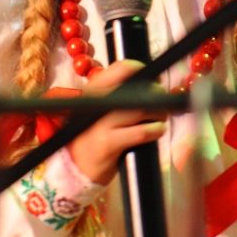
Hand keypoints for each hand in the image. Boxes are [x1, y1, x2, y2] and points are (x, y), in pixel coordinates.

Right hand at [66, 60, 167, 184]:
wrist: (75, 166)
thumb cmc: (92, 136)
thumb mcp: (97, 111)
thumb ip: (116, 97)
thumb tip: (150, 84)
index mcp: (92, 91)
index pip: (118, 69)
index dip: (139, 69)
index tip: (152, 76)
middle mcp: (93, 104)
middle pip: (134, 89)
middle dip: (155, 94)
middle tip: (161, 100)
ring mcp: (100, 124)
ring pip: (140, 110)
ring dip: (158, 113)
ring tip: (160, 117)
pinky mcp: (107, 143)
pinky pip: (140, 133)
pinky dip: (155, 130)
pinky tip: (157, 130)